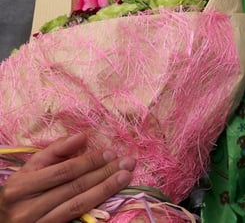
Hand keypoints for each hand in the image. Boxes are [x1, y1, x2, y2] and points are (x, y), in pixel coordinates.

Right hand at [0, 134, 134, 222]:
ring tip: (125, 176)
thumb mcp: (32, 169)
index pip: (63, 171)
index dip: (89, 161)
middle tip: (127, 162)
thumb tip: (82, 136)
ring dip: (106, 188)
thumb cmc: (22, 191)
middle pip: (74, 187)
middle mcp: (26, 208)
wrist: (7, 221)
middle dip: (104, 172)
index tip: (110, 152)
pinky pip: (76, 217)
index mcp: (20, 186)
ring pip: (78, 204)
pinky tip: (111, 194)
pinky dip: (96, 204)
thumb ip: (56, 151)